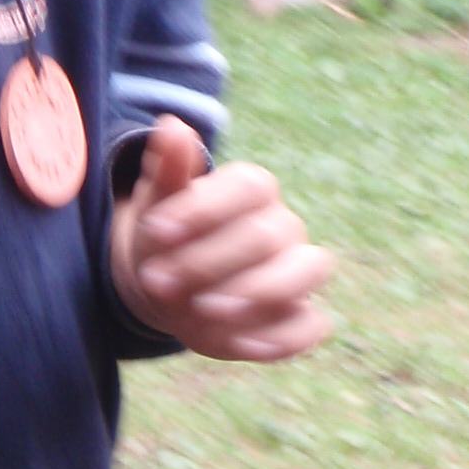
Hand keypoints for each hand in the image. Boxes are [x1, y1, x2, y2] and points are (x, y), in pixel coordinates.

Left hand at [110, 114, 332, 361]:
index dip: (204, 209)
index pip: (247, 187)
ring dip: (260, 292)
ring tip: (206, 309)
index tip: (156, 231)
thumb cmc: (164, 238)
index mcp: (253, 189)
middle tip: (158, 280)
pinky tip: (241, 343)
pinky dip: (285, 337)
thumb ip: (169, 168)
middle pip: (265, 235)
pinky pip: (312, 325)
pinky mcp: (297, 316)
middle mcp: (283, 225)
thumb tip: (172, 125)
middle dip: (208, 261)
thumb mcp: (157, 203)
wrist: (164, 286)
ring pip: (310, 270)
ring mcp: (296, 271)